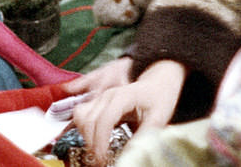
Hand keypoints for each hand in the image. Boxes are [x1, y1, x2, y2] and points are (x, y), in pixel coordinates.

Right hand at [71, 59, 185, 164]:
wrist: (159, 82)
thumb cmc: (160, 97)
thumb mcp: (158, 118)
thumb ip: (143, 136)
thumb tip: (131, 155)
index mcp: (124, 96)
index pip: (104, 120)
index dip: (100, 142)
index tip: (102, 159)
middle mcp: (108, 95)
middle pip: (89, 120)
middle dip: (92, 143)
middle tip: (100, 161)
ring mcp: (101, 97)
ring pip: (80, 117)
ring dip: (85, 135)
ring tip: (98, 151)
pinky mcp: (97, 101)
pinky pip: (81, 115)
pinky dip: (83, 129)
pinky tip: (95, 141)